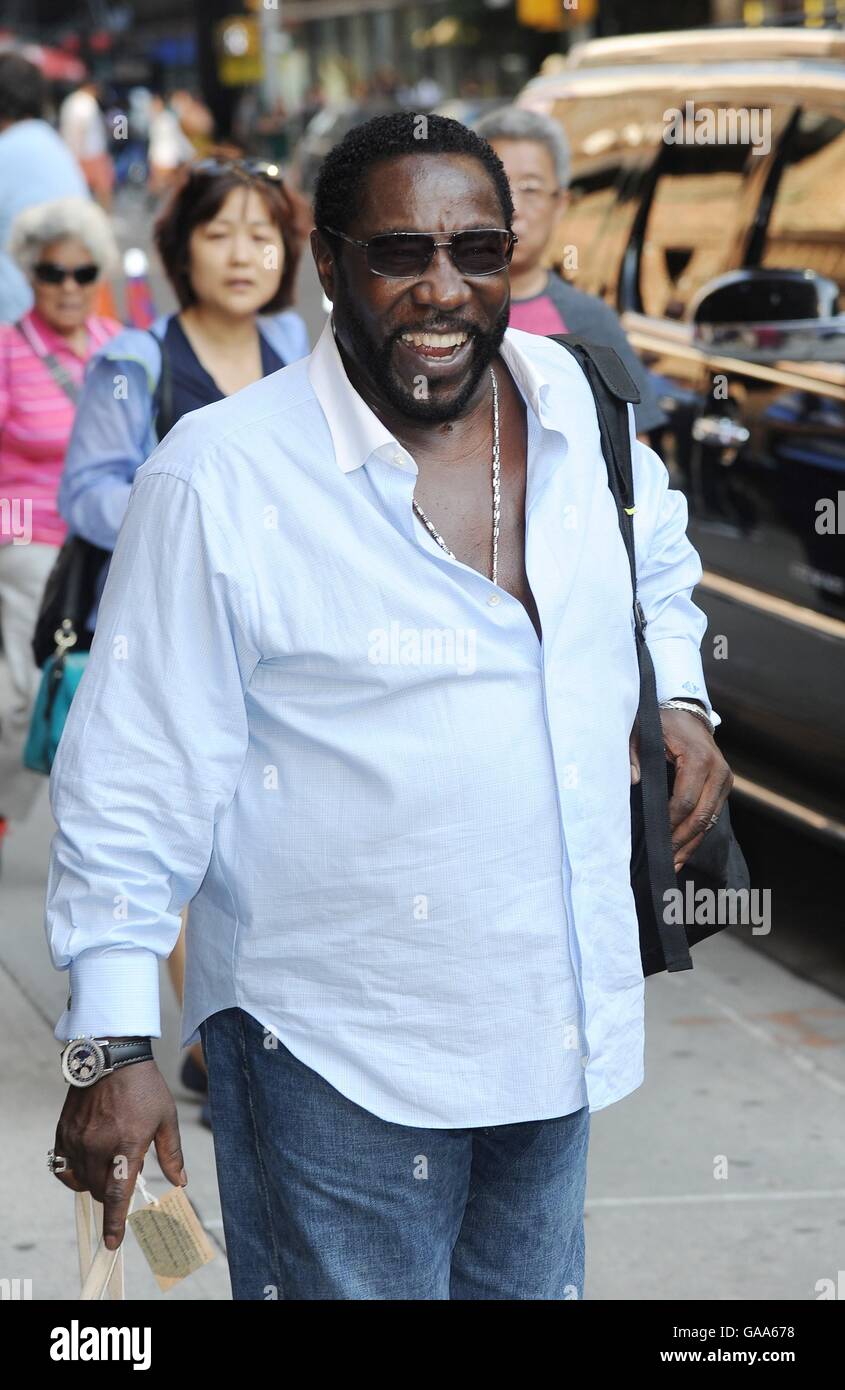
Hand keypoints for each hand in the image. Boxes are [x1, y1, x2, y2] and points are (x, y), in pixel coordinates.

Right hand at [51, 1060, 185, 1250]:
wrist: (113, 1057)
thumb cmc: (145, 1087)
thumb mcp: (167, 1118)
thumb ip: (172, 1154)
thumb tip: (180, 1182)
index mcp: (127, 1144)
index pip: (118, 1194)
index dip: (115, 1222)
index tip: (113, 1242)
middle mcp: (98, 1146)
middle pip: (101, 1191)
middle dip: (112, 1195)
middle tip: (123, 1178)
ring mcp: (78, 1139)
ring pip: (82, 1182)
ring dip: (95, 1184)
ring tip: (108, 1166)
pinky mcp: (64, 1132)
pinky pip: (63, 1167)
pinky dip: (74, 1174)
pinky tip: (87, 1165)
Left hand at [629, 709, 733, 870]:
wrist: (687, 713)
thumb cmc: (662, 723)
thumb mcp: (642, 732)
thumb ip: (633, 754)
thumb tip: (633, 780)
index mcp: (698, 758)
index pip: (686, 800)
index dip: (670, 821)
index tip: (655, 837)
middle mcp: (718, 771)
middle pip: (702, 815)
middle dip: (682, 840)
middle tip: (664, 859)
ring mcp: (724, 780)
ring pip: (710, 820)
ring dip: (691, 843)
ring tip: (673, 863)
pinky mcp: (724, 786)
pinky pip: (712, 815)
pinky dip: (698, 834)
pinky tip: (684, 850)